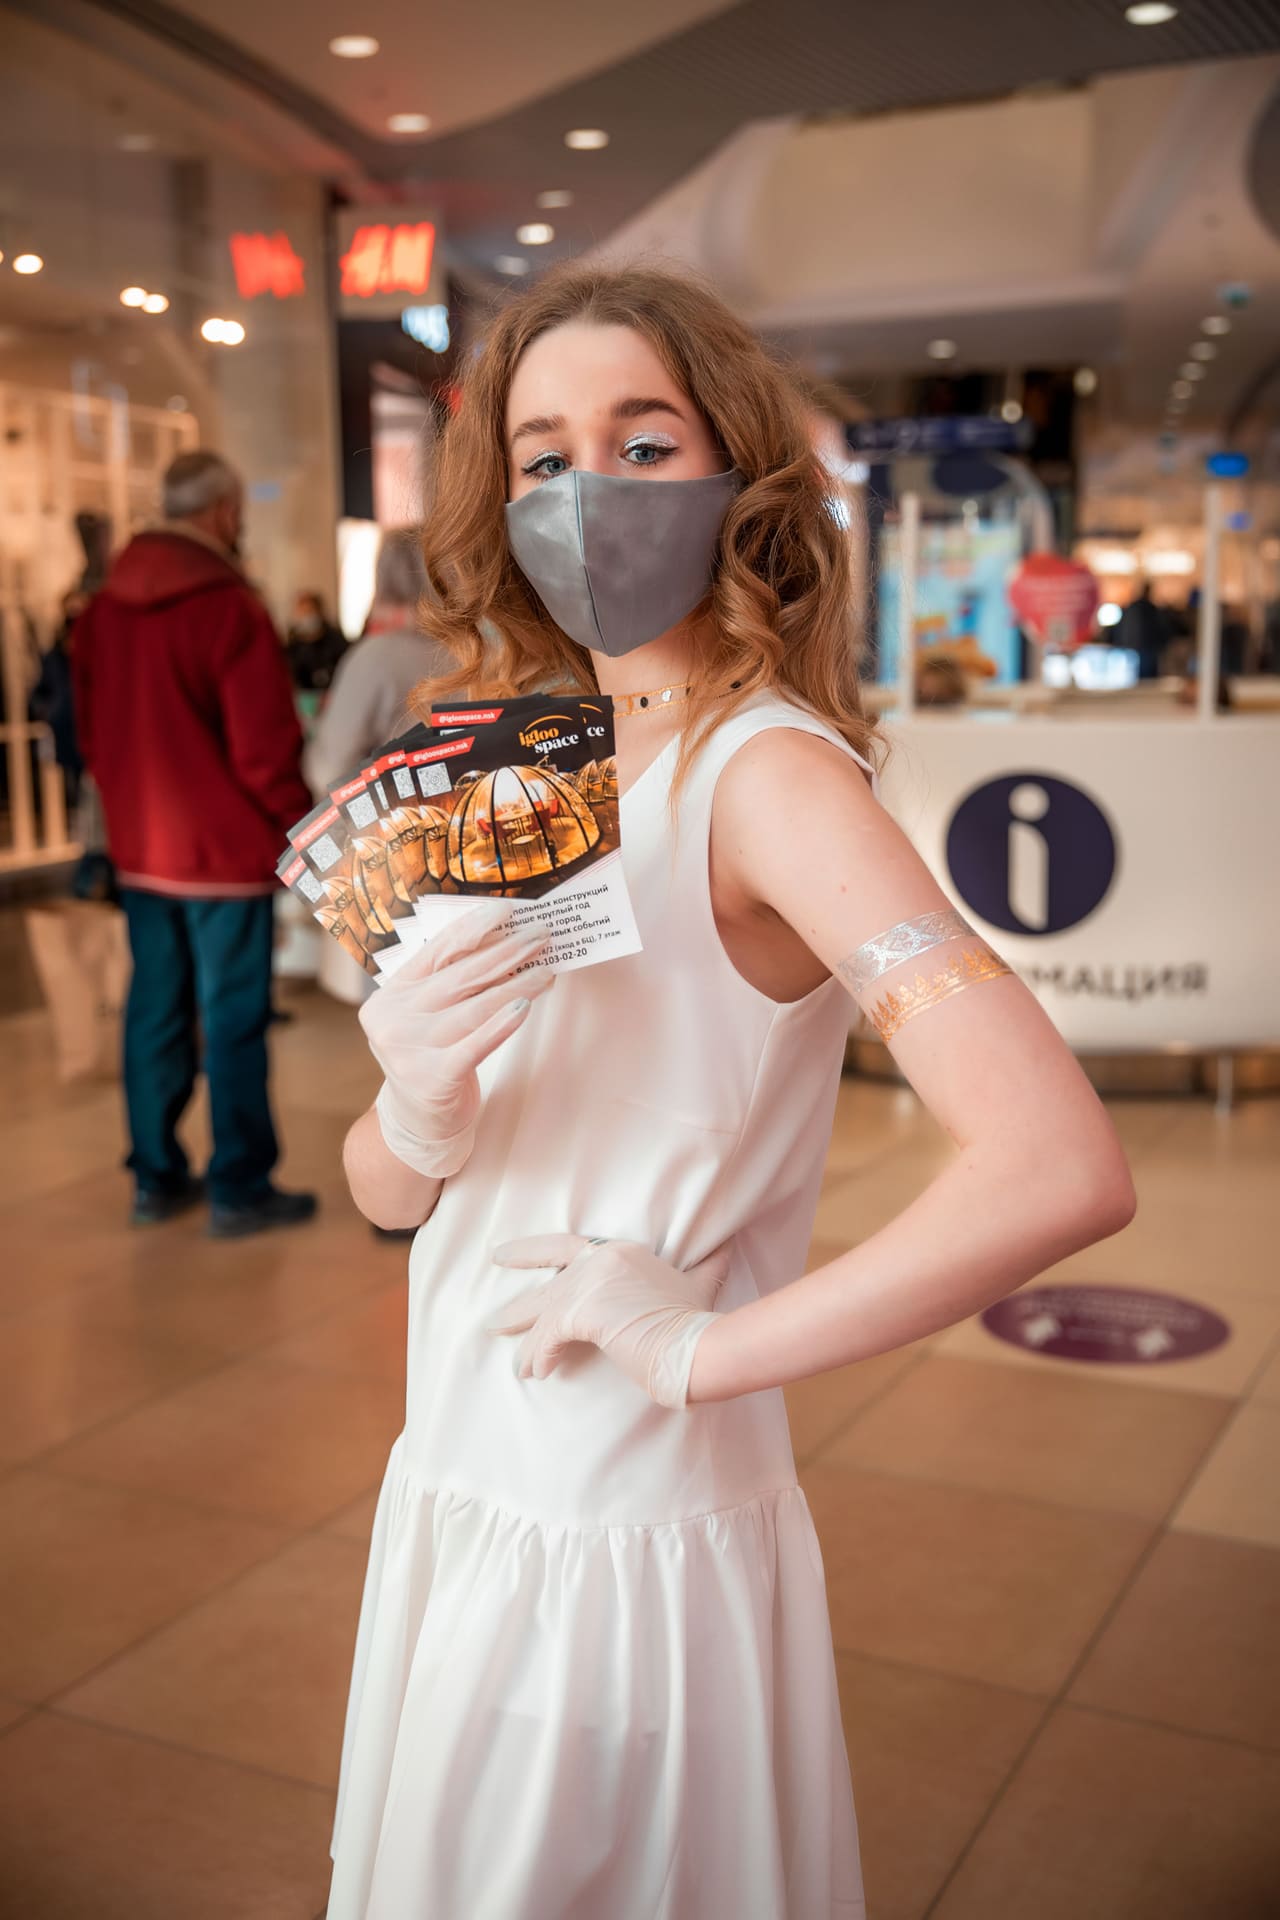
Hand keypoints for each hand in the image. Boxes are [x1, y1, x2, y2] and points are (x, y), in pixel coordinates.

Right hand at [359, 903, 552, 1178]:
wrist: (418, 1122)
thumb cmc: (432, 1056)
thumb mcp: (429, 1015)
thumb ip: (452, 982)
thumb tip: (506, 941)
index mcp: (391, 993)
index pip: (438, 950)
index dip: (475, 927)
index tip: (508, 910)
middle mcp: (394, 1018)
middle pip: (461, 976)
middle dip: (506, 951)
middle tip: (541, 935)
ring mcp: (410, 1049)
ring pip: (475, 1007)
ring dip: (517, 984)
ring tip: (547, 970)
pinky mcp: (433, 1077)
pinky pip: (476, 1043)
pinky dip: (503, 1023)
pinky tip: (526, 1006)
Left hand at [488, 1234, 727, 1408]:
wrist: (701, 1344)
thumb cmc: (698, 1320)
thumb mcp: (699, 1283)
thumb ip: (706, 1265)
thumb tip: (725, 1247)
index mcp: (620, 1251)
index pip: (565, 1246)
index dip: (531, 1252)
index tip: (502, 1257)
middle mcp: (601, 1260)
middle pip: (548, 1283)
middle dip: (518, 1307)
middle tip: (492, 1324)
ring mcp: (591, 1284)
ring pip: (545, 1314)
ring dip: (528, 1342)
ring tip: (514, 1362)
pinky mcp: (585, 1312)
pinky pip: (549, 1337)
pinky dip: (541, 1356)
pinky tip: (537, 1373)